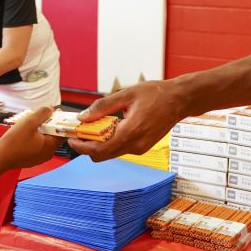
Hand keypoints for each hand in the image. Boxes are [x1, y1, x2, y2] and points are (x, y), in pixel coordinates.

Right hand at [0, 106, 60, 169]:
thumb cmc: (14, 142)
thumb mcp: (29, 122)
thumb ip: (42, 113)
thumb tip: (51, 109)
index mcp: (50, 146)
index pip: (63, 132)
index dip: (59, 122)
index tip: (54, 114)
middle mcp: (47, 154)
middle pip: (53, 136)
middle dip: (48, 125)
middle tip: (39, 117)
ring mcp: (39, 158)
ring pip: (44, 140)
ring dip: (40, 131)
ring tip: (30, 124)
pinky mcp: (31, 159)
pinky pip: (37, 146)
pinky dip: (34, 138)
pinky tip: (25, 133)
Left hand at [68, 81, 184, 161]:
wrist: (179, 100)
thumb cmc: (156, 94)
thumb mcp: (126, 94)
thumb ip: (102, 106)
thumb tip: (83, 117)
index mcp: (131, 132)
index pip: (100, 150)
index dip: (82, 147)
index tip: (72, 139)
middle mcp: (136, 145)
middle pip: (103, 156)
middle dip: (88, 147)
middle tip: (79, 133)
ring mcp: (140, 148)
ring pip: (111, 153)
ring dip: (99, 143)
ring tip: (93, 127)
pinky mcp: (143, 147)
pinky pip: (121, 149)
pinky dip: (110, 141)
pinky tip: (109, 127)